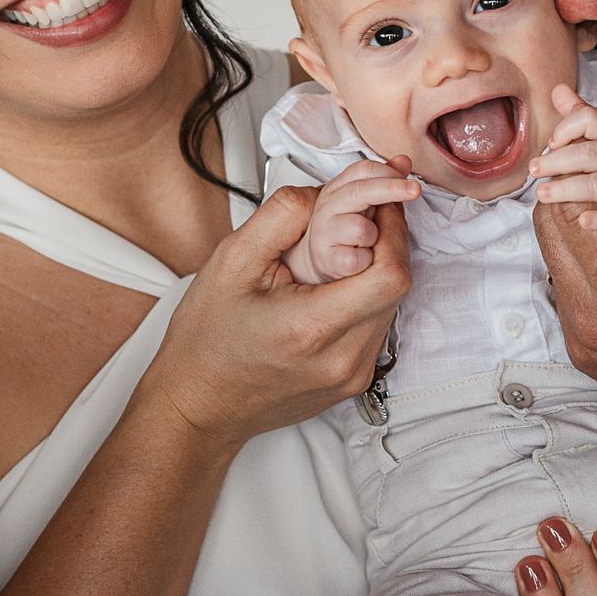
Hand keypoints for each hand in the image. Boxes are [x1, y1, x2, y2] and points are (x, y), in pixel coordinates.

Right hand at [144, 183, 411, 446]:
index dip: (394, 230)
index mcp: (313, 329)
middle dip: (388, 241)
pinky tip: (338, 282)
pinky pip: (377, 326)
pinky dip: (367, 295)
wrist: (199, 405)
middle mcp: (343, 360)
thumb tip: (324, 190)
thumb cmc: (207, 340)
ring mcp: (353, 375)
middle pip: (397, 287)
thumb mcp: (231, 262)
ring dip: (379, 268)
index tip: (381, 202)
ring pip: (392, 306)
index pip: (390, 275)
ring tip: (347, 246)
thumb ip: (282, 216)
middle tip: (367, 213)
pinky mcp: (354, 381)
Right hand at [283, 155, 419, 282]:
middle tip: (415, 190)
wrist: (324, 260)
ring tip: (368, 241)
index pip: (363, 170)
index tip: (410, 181)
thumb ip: (386, 180)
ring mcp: (325, 232)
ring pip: (361, 228)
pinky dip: (366, 259)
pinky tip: (362, 257)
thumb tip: (404, 160)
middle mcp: (327, 207)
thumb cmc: (349, 227)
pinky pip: (358, 257)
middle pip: (360, 191)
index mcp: (338, 188)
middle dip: (392, 188)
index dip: (389, 173)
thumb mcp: (367, 200)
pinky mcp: (328, 259)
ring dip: (374, 237)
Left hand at [530, 86, 596, 254]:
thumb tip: (559, 90)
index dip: (567, 127)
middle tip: (534, 169)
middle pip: (590, 151)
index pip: (591, 119)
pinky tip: (584, 221)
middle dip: (557, 160)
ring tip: (543, 194)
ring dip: (567, 188)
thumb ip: (580, 117)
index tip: (551, 142)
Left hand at [533, 141, 596, 451]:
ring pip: (552, 256)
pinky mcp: (587, 353)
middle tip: (596, 144)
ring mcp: (585, 343)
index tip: (589, 123)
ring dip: (572, 213)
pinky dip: (583, 251)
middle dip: (567, 177)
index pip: (571, 208)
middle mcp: (593, 323)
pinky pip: (566, 287)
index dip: (577, 158)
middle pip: (548, 227)